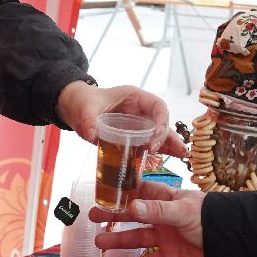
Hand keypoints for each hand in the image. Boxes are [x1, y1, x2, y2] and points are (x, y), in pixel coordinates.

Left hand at [56, 81, 187, 157]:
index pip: (157, 106)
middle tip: (161, 151)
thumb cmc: (82, 101)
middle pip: (161, 121)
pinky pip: (149, 141)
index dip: (161, 120)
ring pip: (159, 132)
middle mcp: (140, 110)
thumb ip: (88, 120)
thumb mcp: (84, 108)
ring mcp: (138, 123)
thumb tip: (91, 134)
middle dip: (166, 136)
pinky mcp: (133, 135)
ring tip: (182, 155)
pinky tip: (169, 158)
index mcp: (134, 97)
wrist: (74, 107)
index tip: (154, 137)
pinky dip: (159, 150)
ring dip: (170, 144)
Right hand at [88, 180, 205, 256]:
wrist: (232, 249)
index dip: (124, 192)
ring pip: (139, 239)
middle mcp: (166, 218)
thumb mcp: (183, 212)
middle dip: (114, 217)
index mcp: (169, 200)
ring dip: (119, 241)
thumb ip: (157, 211)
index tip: (103, 192)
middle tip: (92, 217)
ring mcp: (168, 238)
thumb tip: (130, 207)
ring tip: (99, 244)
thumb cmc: (211, 221)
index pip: (142, 192)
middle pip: (135, 216)